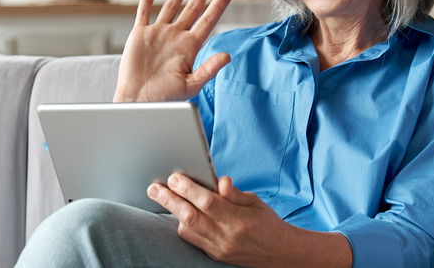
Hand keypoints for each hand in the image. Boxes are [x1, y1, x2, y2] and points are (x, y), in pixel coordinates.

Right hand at [113, 0, 232, 102]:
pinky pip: (144, 13)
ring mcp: (158, 34)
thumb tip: (227, 56)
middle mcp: (176, 37)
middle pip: (192, 9)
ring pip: (171, 6)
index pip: (208, 21)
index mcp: (190, 47)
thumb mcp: (191, 85)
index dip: (218, 6)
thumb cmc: (166, 97)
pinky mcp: (140, 35)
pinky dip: (147, 0)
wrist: (138, 101)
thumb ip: (209, 69)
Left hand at [147, 174, 294, 266]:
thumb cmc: (267, 223)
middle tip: (154, 188)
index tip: (174, 177)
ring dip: (174, 213)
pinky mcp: (214, 256)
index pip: (208, 202)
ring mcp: (219, 249)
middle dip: (169, 201)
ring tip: (163, 196)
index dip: (188, 189)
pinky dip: (184, 225)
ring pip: (187, 231)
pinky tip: (179, 213)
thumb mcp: (255, 202)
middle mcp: (227, 237)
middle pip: (191, 217)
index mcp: (239, 220)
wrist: (279, 254)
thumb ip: (234, 193)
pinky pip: (192, 240)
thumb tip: (219, 181)